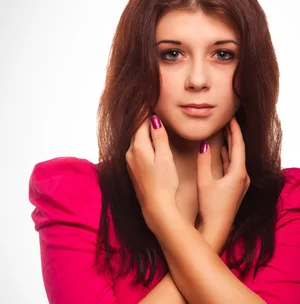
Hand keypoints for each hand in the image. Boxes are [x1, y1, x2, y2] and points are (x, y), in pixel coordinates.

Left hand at [125, 114, 179, 233]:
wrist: (156, 207)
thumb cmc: (164, 183)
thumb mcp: (165, 157)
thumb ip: (159, 137)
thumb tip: (153, 119)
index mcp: (138, 147)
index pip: (140, 121)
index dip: (145, 109)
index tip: (149, 96)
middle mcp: (130, 153)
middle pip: (136, 129)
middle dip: (142, 117)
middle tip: (148, 103)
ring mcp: (129, 162)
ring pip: (135, 140)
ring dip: (142, 129)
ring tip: (148, 118)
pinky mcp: (133, 170)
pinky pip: (136, 149)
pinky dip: (141, 141)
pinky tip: (147, 140)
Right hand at [196, 116, 249, 249]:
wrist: (217, 228)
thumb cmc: (210, 208)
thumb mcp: (204, 182)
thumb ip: (204, 161)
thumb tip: (206, 144)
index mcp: (238, 173)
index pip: (239, 145)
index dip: (234, 129)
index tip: (231, 117)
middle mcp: (243, 177)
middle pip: (239, 150)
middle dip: (233, 135)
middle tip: (227, 120)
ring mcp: (241, 183)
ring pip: (237, 159)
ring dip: (230, 145)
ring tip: (224, 131)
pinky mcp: (236, 188)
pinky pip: (234, 167)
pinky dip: (228, 157)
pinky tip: (222, 151)